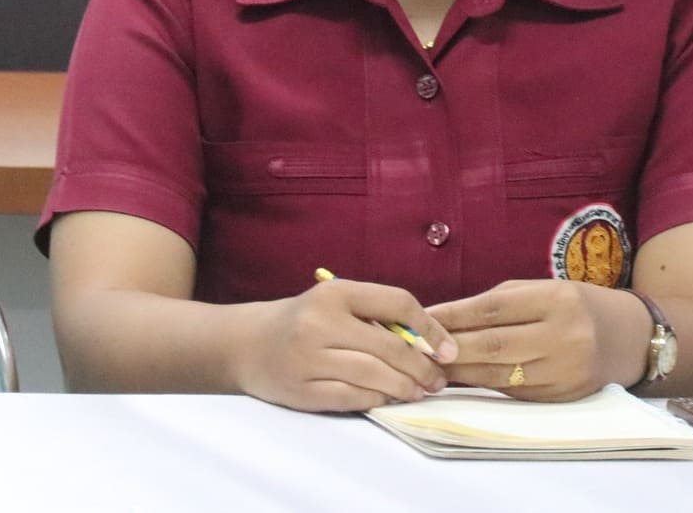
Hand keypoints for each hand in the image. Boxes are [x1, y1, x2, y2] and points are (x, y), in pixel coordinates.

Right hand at [230, 275, 456, 412]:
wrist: (245, 344)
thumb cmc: (303, 322)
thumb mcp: (334, 303)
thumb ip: (375, 316)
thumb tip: (429, 343)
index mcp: (335, 293)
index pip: (397, 302)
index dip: (429, 327)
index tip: (447, 348)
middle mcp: (320, 322)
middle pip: (389, 347)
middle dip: (422, 366)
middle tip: (438, 379)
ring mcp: (308, 358)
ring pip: (373, 376)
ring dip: (404, 387)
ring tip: (419, 391)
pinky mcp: (301, 390)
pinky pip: (352, 398)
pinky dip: (377, 400)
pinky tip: (388, 399)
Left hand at [427, 279, 647, 401]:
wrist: (628, 338)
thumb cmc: (575, 306)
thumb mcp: (543, 290)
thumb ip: (498, 303)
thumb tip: (444, 319)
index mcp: (557, 300)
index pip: (493, 309)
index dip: (453, 316)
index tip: (422, 320)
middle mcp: (564, 336)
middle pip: (493, 346)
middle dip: (450, 349)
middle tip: (417, 350)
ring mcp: (565, 371)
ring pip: (499, 375)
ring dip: (459, 373)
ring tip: (430, 368)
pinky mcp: (562, 397)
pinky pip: (513, 392)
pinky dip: (483, 386)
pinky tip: (461, 381)